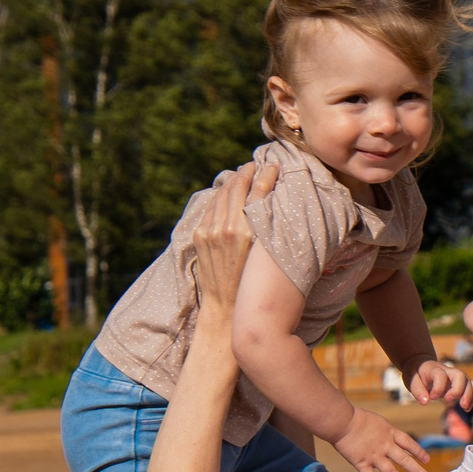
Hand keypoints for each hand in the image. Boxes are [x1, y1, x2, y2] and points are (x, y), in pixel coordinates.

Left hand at [185, 163, 277, 318]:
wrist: (225, 307)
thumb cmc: (252, 283)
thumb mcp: (264, 253)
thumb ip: (266, 226)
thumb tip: (272, 201)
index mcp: (247, 232)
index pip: (258, 191)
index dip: (266, 174)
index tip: (272, 166)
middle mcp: (226, 228)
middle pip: (237, 187)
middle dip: (246, 172)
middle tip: (254, 165)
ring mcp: (210, 231)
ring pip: (222, 194)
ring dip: (232, 181)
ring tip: (241, 174)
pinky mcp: (200, 235)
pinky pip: (211, 207)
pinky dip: (220, 196)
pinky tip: (227, 192)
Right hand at [333, 405, 431, 471]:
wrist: (342, 421)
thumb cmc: (358, 417)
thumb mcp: (378, 421)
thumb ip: (386, 432)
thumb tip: (391, 439)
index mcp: (390, 432)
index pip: (409, 444)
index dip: (419, 452)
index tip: (427, 460)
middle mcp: (386, 446)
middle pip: (405, 460)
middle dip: (418, 471)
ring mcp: (374, 456)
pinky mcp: (361, 463)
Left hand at [407, 358, 472, 410]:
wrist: (421, 363)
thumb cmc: (415, 372)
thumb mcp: (411, 378)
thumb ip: (417, 390)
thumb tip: (425, 402)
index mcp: (433, 369)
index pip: (441, 375)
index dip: (439, 387)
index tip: (432, 398)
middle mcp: (447, 371)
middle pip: (459, 375)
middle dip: (458, 389)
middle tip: (448, 400)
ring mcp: (453, 377)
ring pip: (466, 382)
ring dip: (468, 395)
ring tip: (464, 408)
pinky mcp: (456, 384)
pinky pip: (467, 389)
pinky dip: (469, 398)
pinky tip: (466, 409)